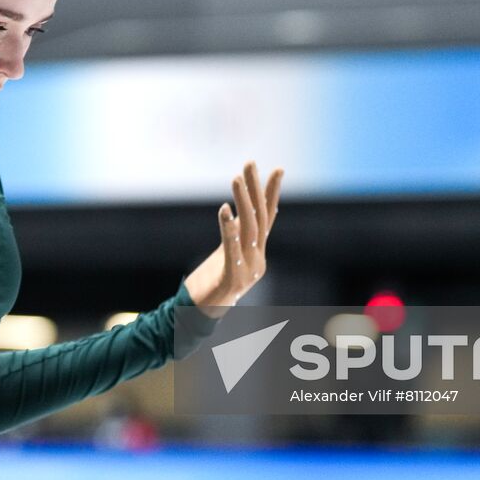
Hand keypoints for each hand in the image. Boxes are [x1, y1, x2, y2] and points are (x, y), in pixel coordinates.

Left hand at [184, 161, 283, 318]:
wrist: (200, 316)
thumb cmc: (212, 282)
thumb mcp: (227, 254)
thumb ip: (236, 235)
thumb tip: (238, 211)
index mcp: (257, 252)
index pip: (268, 217)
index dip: (272, 193)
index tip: (278, 169)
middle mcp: (258, 259)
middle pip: (259, 218)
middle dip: (255, 188)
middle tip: (250, 163)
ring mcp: (247, 271)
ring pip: (248, 229)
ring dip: (242, 201)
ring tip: (236, 177)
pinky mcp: (232, 279)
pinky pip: (231, 249)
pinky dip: (228, 228)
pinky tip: (224, 209)